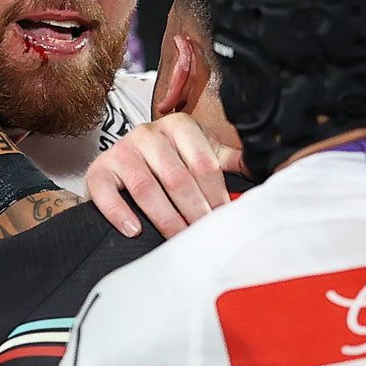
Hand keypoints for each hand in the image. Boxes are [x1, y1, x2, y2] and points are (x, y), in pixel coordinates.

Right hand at [85, 113, 243, 238]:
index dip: (217, 196)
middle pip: (177, 178)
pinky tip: (134, 230)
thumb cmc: (169, 159)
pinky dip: (119, 213)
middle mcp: (148, 134)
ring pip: (146, 188)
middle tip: (205, 236)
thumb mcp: (200, 152)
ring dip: (165, 218)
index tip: (225, 219)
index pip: (204, 165)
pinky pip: (106, 193)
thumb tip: (267, 164)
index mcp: (179, 126)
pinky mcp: (99, 170)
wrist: (123, 158)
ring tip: (179, 239)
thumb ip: (228, 160)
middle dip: (194, 212)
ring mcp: (121, 151)